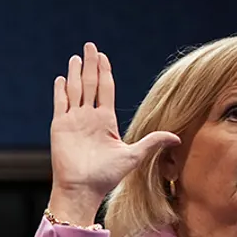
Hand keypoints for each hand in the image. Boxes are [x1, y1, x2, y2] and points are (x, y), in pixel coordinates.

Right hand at [48, 42, 179, 222]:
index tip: (103, 57)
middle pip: (90, 84)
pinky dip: (60, 90)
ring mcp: (73, 121)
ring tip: (76, 57)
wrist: (83, 190)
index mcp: (105, 121)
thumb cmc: (106, 177)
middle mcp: (89, 117)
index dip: (104, 72)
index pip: (105, 89)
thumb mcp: (133, 156)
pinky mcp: (60, 127)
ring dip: (75, 73)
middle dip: (90, 65)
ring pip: (74, 90)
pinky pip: (60, 104)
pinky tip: (61, 78)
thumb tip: (177, 138)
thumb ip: (152, 142)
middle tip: (90, 46)